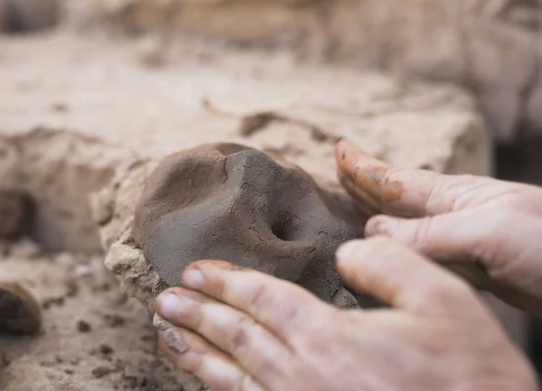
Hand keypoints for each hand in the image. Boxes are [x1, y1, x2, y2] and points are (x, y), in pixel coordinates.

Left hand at [154, 238, 535, 390]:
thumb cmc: (466, 375)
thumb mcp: (443, 299)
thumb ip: (387, 263)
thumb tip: (347, 254)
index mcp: (329, 337)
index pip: (261, 299)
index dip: (225, 282)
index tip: (194, 272)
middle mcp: (302, 375)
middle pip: (236, 336)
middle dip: (197, 315)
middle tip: (164, 301)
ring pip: (232, 376)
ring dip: (197, 353)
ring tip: (168, 337)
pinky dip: (220, 390)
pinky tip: (208, 382)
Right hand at [336, 140, 541, 315]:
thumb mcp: (486, 232)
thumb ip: (427, 234)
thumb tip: (372, 231)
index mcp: (455, 197)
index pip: (396, 179)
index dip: (365, 167)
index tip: (340, 149)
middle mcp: (454, 216)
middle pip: (398, 195)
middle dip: (367, 181)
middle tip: (340, 167)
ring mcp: (464, 243)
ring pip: (408, 225)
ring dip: (378, 210)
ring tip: (357, 199)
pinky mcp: (474, 272)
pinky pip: (423, 255)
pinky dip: (401, 247)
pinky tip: (397, 248)